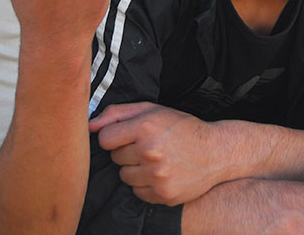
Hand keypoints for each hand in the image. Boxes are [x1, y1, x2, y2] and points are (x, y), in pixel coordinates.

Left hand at [90, 102, 216, 204]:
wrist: (214, 152)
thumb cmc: (180, 127)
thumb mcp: (151, 109)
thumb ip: (117, 113)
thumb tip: (90, 124)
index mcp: (145, 126)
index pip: (105, 138)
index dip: (113, 136)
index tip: (125, 135)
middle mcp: (150, 151)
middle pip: (114, 158)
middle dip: (126, 151)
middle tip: (146, 145)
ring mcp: (157, 175)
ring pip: (124, 177)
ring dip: (134, 169)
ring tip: (154, 159)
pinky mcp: (162, 194)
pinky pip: (136, 192)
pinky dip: (144, 184)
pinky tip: (160, 173)